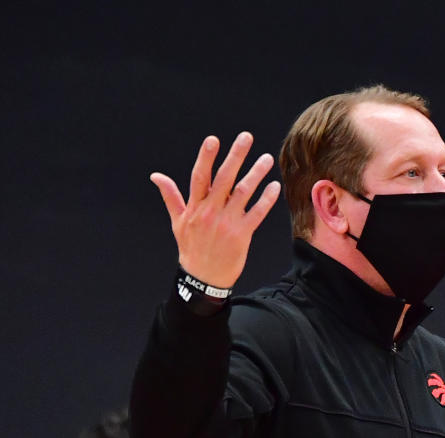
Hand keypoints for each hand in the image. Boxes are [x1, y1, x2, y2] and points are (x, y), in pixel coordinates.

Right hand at [150, 132, 280, 287]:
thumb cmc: (191, 247)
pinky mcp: (242, 234)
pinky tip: (274, 186)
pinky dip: (266, 199)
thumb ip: (171, 196)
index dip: (206, 157)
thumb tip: (156, 176)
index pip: (200, 177)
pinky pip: (256, 213)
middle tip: (246, 137)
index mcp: (194, 207)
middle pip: (224, 178)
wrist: (203, 278)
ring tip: (266, 158)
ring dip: (256, 174)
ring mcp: (226, 223)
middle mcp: (210, 212)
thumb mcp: (177, 222)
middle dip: (235, 156)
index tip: (214, 139)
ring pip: (243, 193)